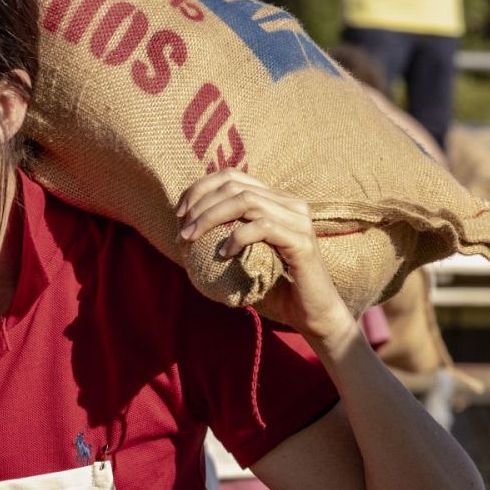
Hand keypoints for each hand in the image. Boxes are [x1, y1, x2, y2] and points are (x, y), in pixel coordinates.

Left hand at [176, 170, 356, 344]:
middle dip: (201, 205)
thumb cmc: (272, 285)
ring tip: (193, 239)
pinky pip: (263, 227)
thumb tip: (183, 226)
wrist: (310, 313)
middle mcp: (290, 203)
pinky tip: (224, 254)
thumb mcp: (243, 254)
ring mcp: (299, 220)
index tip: (180, 213)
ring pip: (246, 202)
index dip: (201, 188)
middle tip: (183, 231)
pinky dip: (237, 237)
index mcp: (276, 200)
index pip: (233, 176)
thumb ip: (223, 234)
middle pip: (235, 186)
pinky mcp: (302, 241)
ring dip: (211, 218)